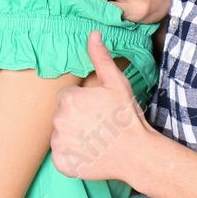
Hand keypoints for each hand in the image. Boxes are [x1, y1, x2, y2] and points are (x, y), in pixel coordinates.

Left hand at [50, 31, 157, 181]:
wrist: (137, 153)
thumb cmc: (127, 117)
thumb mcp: (116, 84)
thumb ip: (101, 59)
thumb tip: (93, 34)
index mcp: (69, 99)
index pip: (66, 98)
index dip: (83, 104)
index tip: (98, 111)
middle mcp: (59, 120)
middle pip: (61, 116)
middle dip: (76, 119)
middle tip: (98, 126)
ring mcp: (59, 143)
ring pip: (61, 135)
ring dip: (73, 137)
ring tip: (95, 140)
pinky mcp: (61, 162)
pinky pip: (60, 156)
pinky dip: (72, 156)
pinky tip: (89, 154)